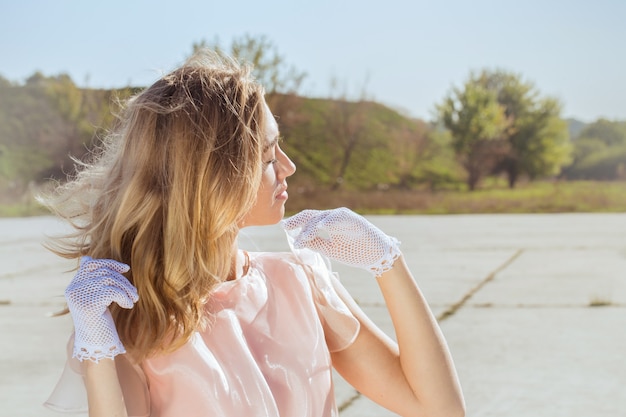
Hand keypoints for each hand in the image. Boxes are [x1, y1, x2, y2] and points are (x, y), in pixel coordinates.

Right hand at [64, 256, 137, 361]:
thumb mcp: (95, 298)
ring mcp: (78, 297)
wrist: (97, 345)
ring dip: (126, 289)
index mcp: (73, 287)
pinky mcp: (88, 305)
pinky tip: (128, 305)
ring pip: (109, 280)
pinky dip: (124, 297)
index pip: (90, 264)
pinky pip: (112, 291)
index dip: (109, 264)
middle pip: (102, 272)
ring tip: (133, 299)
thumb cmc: (99, 321)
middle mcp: (72, 290)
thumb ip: (93, 281)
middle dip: (122, 280)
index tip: (126, 269)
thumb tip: (88, 257)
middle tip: (134, 293)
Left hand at [281, 207, 401, 275]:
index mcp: (327, 223)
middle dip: (298, 221)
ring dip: (310, 228)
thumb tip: (298, 241)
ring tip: (301, 238)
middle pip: (312, 215)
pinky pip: (339, 219)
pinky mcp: (354, 220)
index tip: (283, 227)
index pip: (308, 219)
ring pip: (323, 218)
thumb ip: (316, 243)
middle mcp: (334, 217)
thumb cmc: (354, 250)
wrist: (376, 255)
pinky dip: (329, 222)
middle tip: (286, 227)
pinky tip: (320, 226)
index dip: (295, 222)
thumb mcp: (330, 248)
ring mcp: (344, 217)